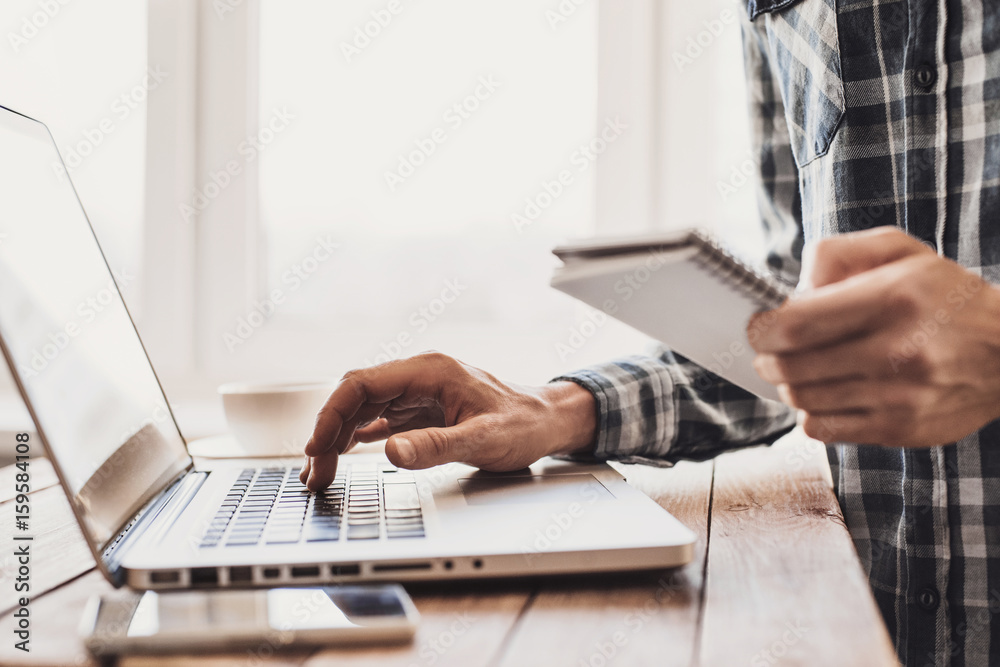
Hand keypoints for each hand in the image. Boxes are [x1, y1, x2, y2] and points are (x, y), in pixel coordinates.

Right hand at [299, 352, 596, 490]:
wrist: (549, 422)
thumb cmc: (524, 425)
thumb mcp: (482, 440)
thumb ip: (436, 447)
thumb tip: (392, 452)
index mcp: (429, 371)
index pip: (362, 384)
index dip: (331, 414)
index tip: (317, 447)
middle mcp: (419, 376)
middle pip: (356, 396)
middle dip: (328, 432)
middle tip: (315, 472)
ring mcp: (419, 392)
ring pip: (364, 408)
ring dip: (339, 437)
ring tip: (321, 471)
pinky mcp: (422, 409)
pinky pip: (379, 418)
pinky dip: (357, 437)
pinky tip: (344, 454)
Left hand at [748, 227, 999, 446]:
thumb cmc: (946, 298)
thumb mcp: (903, 252)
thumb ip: (840, 253)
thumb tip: (794, 287)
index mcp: (893, 298)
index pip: (796, 324)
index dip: (762, 329)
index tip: (757, 326)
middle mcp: (896, 350)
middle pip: (791, 367)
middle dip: (767, 358)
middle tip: (770, 350)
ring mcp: (898, 396)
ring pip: (803, 400)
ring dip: (787, 385)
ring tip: (799, 370)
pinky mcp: (900, 429)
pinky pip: (823, 430)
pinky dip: (809, 413)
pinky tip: (823, 395)